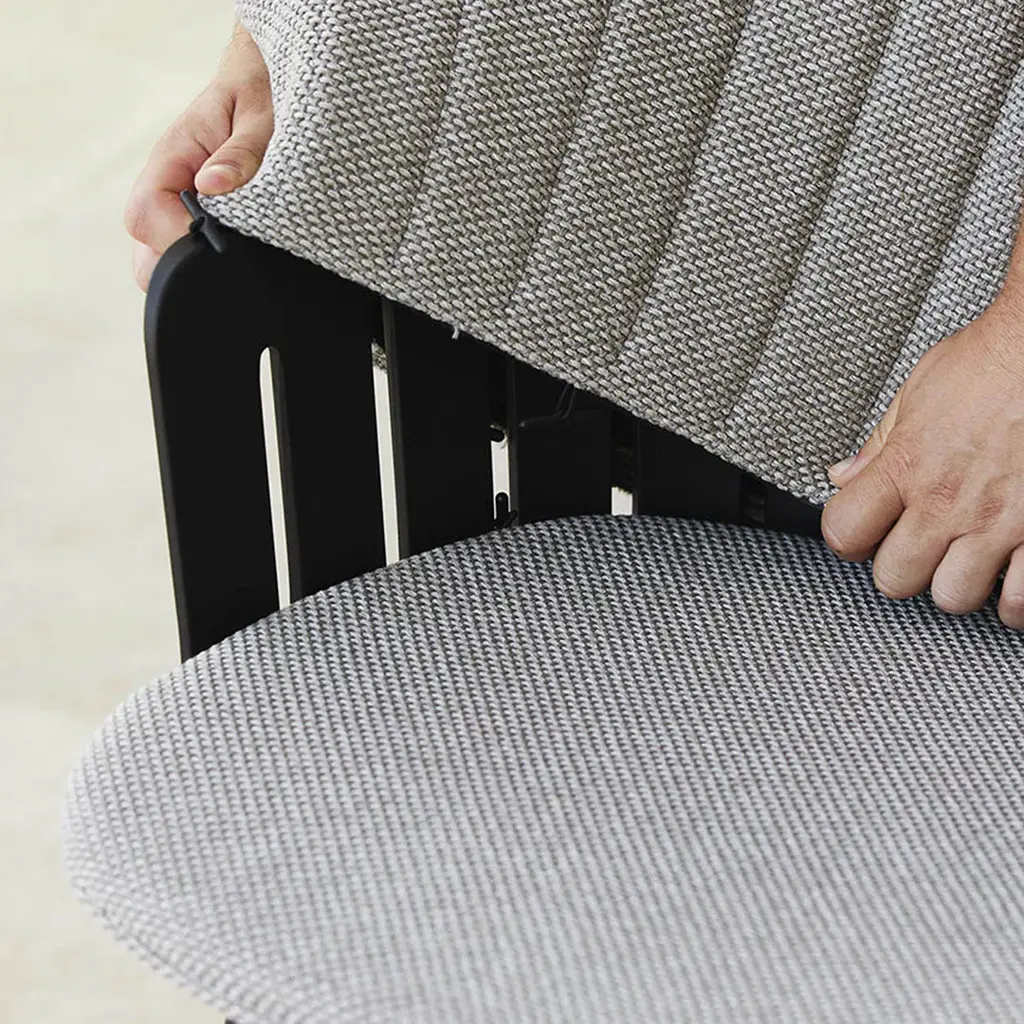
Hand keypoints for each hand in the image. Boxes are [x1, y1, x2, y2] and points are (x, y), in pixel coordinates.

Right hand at [124, 22, 271, 289]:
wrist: (263, 81)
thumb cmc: (260, 95)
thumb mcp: (260, 120)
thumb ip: (240, 154)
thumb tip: (212, 185)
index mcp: (172, 157)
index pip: (145, 214)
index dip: (175, 238)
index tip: (215, 244)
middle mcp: (167, 183)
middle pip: (145, 246)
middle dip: (180, 263)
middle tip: (230, 258)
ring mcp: (178, 202)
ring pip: (161, 253)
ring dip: (194, 261)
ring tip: (239, 251)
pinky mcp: (195, 214)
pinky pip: (185, 247)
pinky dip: (207, 256)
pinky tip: (239, 250)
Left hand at [822, 289, 1023, 629]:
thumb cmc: (994, 363)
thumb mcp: (918, 392)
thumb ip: (879, 443)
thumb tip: (843, 474)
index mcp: (906, 467)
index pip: (844, 532)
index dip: (848, 537)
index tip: (861, 532)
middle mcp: (948, 503)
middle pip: (895, 579)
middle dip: (901, 567)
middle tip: (917, 547)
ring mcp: (998, 524)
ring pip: (955, 597)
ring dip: (957, 583)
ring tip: (966, 561)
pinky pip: (1022, 598)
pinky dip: (1014, 599)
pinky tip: (1010, 579)